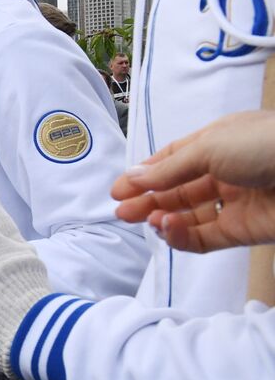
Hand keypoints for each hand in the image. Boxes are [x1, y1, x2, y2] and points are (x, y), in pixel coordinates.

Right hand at [113, 111, 274, 252]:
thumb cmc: (266, 145)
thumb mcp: (210, 147)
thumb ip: (168, 169)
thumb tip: (131, 178)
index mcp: (220, 142)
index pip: (174, 159)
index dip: (145, 173)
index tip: (119, 189)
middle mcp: (227, 171)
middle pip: (177, 189)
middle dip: (147, 200)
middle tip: (121, 211)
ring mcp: (236, 202)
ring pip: (189, 215)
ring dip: (163, 218)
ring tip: (147, 220)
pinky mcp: (244, 231)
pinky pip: (205, 237)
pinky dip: (182, 235)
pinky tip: (168, 228)